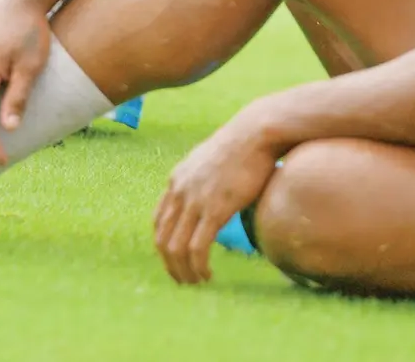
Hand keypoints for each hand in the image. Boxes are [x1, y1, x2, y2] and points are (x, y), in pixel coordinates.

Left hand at [153, 112, 280, 285]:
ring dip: (183, 271)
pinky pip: (197, 247)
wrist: (256, 133)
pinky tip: (207, 275)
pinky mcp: (214, 209)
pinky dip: (198, 267)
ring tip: (195, 282)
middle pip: (162, 239)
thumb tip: (214, 197)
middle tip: (183, 280)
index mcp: (176, 180)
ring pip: (176, 248)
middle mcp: (179, 191)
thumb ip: (204, 181)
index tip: (175, 260)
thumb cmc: (242, 146)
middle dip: (170, 265)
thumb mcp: (211, 162)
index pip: (158, 221)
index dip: (164, 245)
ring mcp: (194, 200)